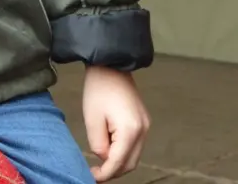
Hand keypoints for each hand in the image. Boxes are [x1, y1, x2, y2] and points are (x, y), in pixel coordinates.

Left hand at [82, 65, 148, 181]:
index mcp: (130, 130)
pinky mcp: (143, 121)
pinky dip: (123, 151)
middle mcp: (143, 130)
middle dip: (114, 171)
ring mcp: (146, 125)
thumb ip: (98, 143)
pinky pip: (135, 144)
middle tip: (95, 172)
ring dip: (118, 162)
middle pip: (131, 163)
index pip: (119, 162)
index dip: (105, 174)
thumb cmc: (98, 88)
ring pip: (134, 155)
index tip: (92, 177)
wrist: (111, 65)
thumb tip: (104, 157)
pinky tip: (109, 148)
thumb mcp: (92, 119)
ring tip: (100, 161)